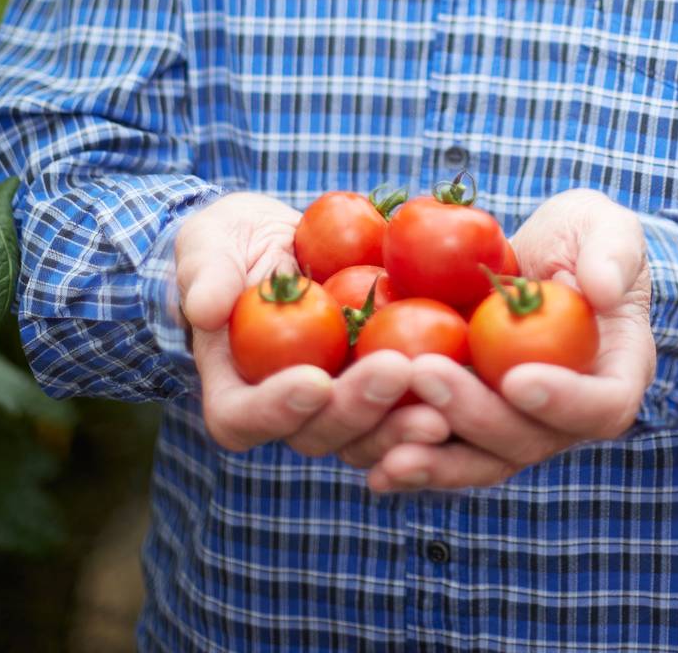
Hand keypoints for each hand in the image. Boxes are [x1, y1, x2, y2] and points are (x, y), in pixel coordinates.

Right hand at [175, 191, 451, 461]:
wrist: (281, 241)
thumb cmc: (231, 244)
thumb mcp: (207, 245)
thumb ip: (203, 273)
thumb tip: (205, 308)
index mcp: (235, 391)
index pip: (243, 420)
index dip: (276, 411)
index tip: (313, 380)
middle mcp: (290, 412)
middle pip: (320, 433)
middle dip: (360, 409)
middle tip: (397, 372)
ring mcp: (341, 404)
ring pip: (372, 435)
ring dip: (407, 422)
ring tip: (446, 398)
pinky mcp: (384, 386)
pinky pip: (410, 406)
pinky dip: (439, 399)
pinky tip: (473, 379)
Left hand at [354, 188, 654, 491]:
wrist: (534, 256)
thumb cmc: (581, 236)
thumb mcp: (604, 227)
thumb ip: (611, 254)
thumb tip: (602, 290)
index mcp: (615, 374)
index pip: (602, 405)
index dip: (564, 401)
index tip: (517, 377)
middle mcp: (567, 416)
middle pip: (529, 440)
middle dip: (475, 414)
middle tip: (425, 372)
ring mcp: (517, 426)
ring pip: (481, 461)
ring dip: (435, 458)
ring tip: (389, 448)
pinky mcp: (472, 424)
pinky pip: (444, 452)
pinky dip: (409, 460)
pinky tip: (370, 465)